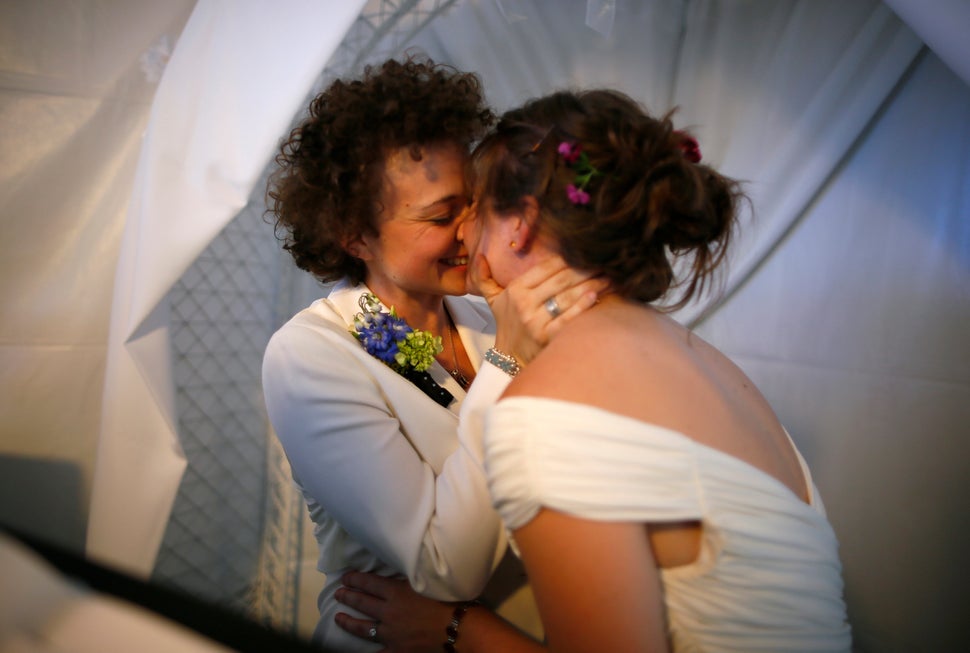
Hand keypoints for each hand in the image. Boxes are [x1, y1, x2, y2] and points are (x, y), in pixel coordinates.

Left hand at [334, 571, 454, 652]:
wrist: (458, 628)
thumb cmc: (447, 601)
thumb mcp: (426, 582)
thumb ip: (408, 580)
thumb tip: (395, 576)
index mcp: (395, 592)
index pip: (369, 583)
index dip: (355, 579)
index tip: (345, 577)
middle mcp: (388, 612)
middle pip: (363, 603)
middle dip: (348, 597)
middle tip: (338, 593)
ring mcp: (390, 634)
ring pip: (364, 627)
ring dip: (349, 622)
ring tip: (338, 618)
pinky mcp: (397, 650)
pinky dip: (369, 652)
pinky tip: (359, 652)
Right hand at [473, 254, 606, 363]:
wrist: (509, 359)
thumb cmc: (508, 326)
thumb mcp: (493, 301)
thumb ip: (485, 278)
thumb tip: (479, 257)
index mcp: (515, 290)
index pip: (546, 267)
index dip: (568, 258)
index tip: (585, 252)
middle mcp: (524, 304)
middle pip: (560, 280)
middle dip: (585, 269)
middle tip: (604, 262)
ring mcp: (535, 322)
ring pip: (567, 297)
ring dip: (590, 285)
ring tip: (608, 277)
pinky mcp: (546, 338)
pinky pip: (567, 318)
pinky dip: (581, 307)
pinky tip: (595, 296)